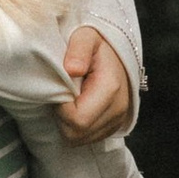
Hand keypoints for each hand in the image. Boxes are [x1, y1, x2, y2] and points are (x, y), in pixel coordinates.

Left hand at [58, 27, 132, 143]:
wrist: (117, 52)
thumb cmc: (97, 44)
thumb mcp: (85, 37)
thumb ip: (78, 50)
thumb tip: (72, 70)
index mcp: (110, 88)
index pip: (77, 119)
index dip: (61, 109)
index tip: (60, 90)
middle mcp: (118, 108)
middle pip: (77, 134)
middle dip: (62, 119)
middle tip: (62, 96)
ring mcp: (118, 120)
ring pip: (81, 140)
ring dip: (69, 124)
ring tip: (71, 100)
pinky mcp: (115, 126)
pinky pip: (89, 139)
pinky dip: (78, 128)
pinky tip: (79, 107)